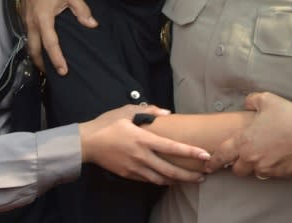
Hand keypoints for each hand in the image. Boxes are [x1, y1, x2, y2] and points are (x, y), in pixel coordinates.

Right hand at [21, 0, 96, 74]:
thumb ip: (82, 10)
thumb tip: (92, 25)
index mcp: (43, 18)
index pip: (50, 43)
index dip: (57, 58)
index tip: (64, 71)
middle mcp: (32, 23)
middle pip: (34, 50)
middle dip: (42, 64)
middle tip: (54, 74)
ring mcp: (25, 22)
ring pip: (30, 45)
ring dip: (37, 57)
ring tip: (48, 66)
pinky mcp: (24, 20)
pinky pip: (29, 38)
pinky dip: (35, 47)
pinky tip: (43, 50)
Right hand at [80, 105, 209, 184]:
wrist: (87, 143)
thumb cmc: (107, 124)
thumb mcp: (127, 111)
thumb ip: (149, 111)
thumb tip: (167, 113)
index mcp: (144, 139)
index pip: (173, 147)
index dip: (191, 152)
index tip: (205, 155)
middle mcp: (142, 156)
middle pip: (171, 170)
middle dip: (189, 176)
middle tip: (203, 177)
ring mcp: (135, 168)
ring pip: (161, 179)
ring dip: (176, 181)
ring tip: (188, 180)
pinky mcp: (129, 175)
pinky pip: (149, 180)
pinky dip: (160, 180)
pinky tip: (166, 178)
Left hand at [205, 92, 291, 177]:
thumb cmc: (288, 116)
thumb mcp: (267, 100)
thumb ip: (251, 100)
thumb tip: (247, 103)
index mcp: (243, 141)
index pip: (221, 155)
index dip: (213, 162)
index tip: (209, 165)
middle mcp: (251, 158)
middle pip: (237, 169)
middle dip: (238, 163)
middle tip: (244, 155)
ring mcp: (266, 168)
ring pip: (254, 173)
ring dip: (254, 166)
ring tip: (262, 155)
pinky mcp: (279, 174)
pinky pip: (270, 174)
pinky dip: (270, 168)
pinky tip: (276, 157)